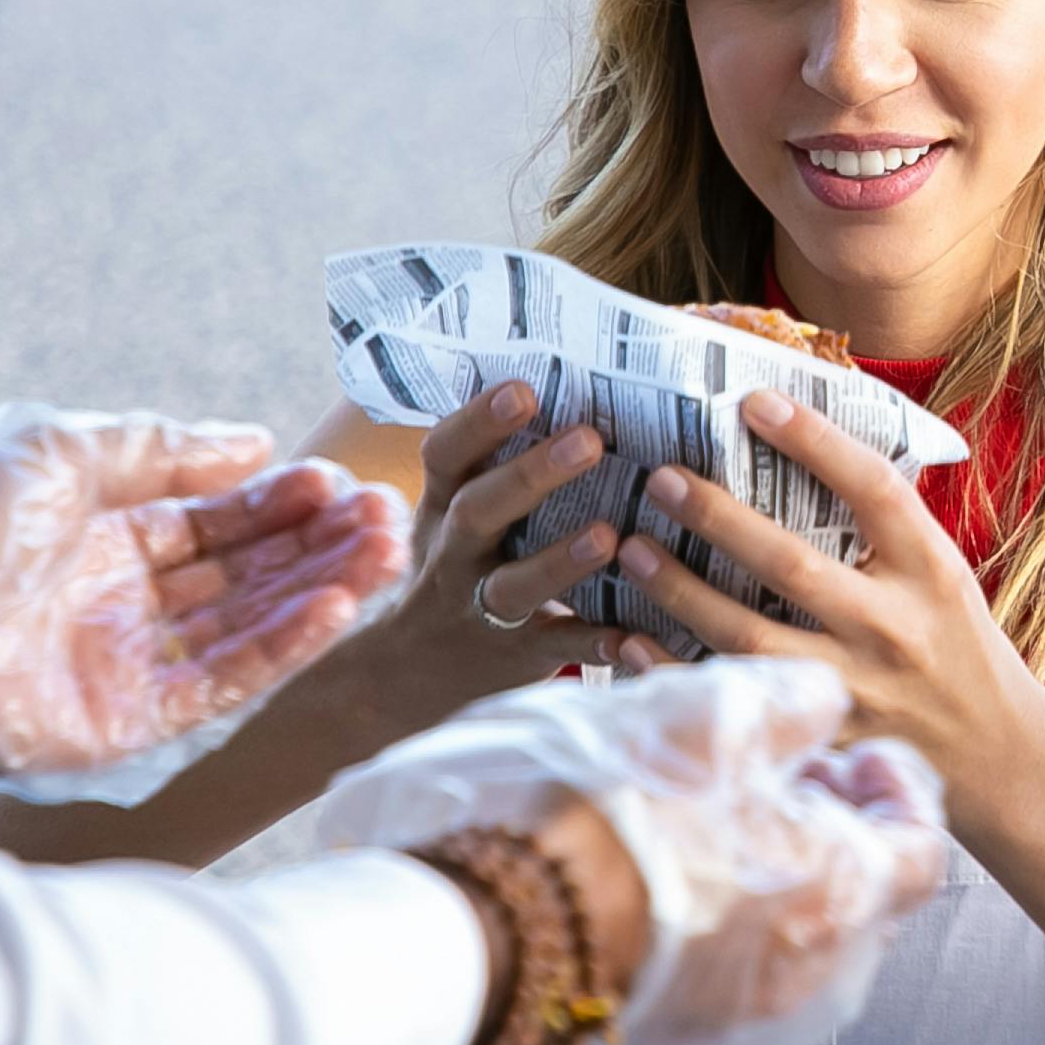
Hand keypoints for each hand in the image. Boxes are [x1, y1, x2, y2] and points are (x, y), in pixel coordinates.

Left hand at [0, 403, 410, 776]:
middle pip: (238, 577)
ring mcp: (119, 668)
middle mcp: (112, 606)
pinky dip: (280, 647)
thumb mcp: (62, 449)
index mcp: (92, 542)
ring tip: (385, 554)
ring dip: (317, 592)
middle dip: (314, 546)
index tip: (342, 482)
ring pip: (243, 629)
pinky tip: (332, 607)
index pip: (209, 524)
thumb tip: (254, 444)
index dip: (277, 505)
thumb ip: (164, 450)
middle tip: (387, 517)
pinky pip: (219, 684)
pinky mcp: (122, 728)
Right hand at [307, 656, 954, 1044]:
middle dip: (829, 833)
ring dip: (770, 886)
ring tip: (701, 829)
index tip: (846, 747)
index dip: (893, 785)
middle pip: (858, 901)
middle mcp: (813, 985)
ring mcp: (745, 1039)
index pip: (922, 846)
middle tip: (768, 780)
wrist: (470, 934)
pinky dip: (713, 940)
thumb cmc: (593, 809)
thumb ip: (790, 703)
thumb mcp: (703, 714)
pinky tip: (653, 892)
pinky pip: (725, 993)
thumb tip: (824, 706)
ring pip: (791, 950)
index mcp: (841, 895)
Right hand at [325, 383, 625, 740]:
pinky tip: (631, 633)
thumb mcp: (457, 508)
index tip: (524, 389)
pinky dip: (592, 643)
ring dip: (560, 561)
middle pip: (479, 512)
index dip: (478, 421)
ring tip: (608, 535)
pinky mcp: (517, 656)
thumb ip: (498, 456)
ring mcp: (482, 609)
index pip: (445, 454)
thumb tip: (577, 373)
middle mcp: (455, 554)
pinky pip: (556, 649)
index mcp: (444, 505)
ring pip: (513, 586)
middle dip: (530, 476)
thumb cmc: (463, 560)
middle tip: (589, 439)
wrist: (414, 670)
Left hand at [607, 391, 1044, 814]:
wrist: (1000, 755)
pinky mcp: (825, 737)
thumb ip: (885, 527)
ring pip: (750, 637)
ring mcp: (857, 689)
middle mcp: (893, 627)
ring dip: (681, 591)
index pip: (872, 489)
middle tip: (660, 479)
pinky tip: (632, 641)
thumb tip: (803, 448)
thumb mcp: (942, 574)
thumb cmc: (958, 647)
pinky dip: (677, 672)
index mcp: (929, 570)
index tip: (753, 401)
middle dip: (718, 518)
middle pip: (791, 565)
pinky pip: (736, 700)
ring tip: (630, 549)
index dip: (813, 440)